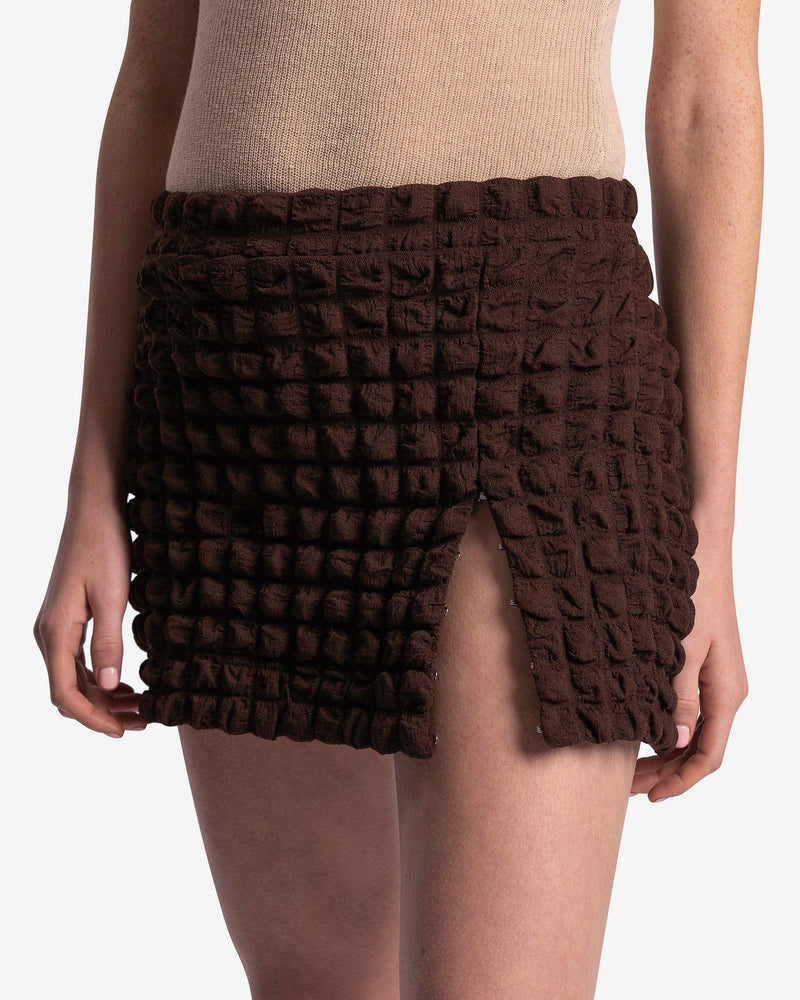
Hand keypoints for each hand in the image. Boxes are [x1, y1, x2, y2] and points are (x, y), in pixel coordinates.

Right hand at [33, 496, 144, 737]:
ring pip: (75, 679)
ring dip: (104, 698)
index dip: (93, 719)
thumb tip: (109, 686)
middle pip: (69, 692)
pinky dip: (100, 679)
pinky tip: (126, 684)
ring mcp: (56, 628)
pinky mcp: (67, 620)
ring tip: (140, 708)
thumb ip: (109, 643)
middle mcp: (48, 634)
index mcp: (55, 632)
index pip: (66, 694)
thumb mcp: (113, 596)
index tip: (123, 732)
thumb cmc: (105, 547)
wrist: (95, 510)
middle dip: (102, 713)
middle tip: (142, 722)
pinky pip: (78, 662)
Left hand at [630, 531, 747, 800]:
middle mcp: (724, 691)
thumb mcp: (681, 649)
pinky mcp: (700, 667)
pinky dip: (663, 727)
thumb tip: (677, 742)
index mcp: (726, 694)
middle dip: (665, 772)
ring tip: (626, 769)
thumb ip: (677, 696)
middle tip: (625, 789)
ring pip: (691, 732)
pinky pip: (686, 710)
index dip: (680, 782)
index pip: (708, 756)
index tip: (651, 797)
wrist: (699, 549)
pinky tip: (636, 732)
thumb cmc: (691, 594)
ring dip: (662, 752)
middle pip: (698, 749)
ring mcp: (714, 680)